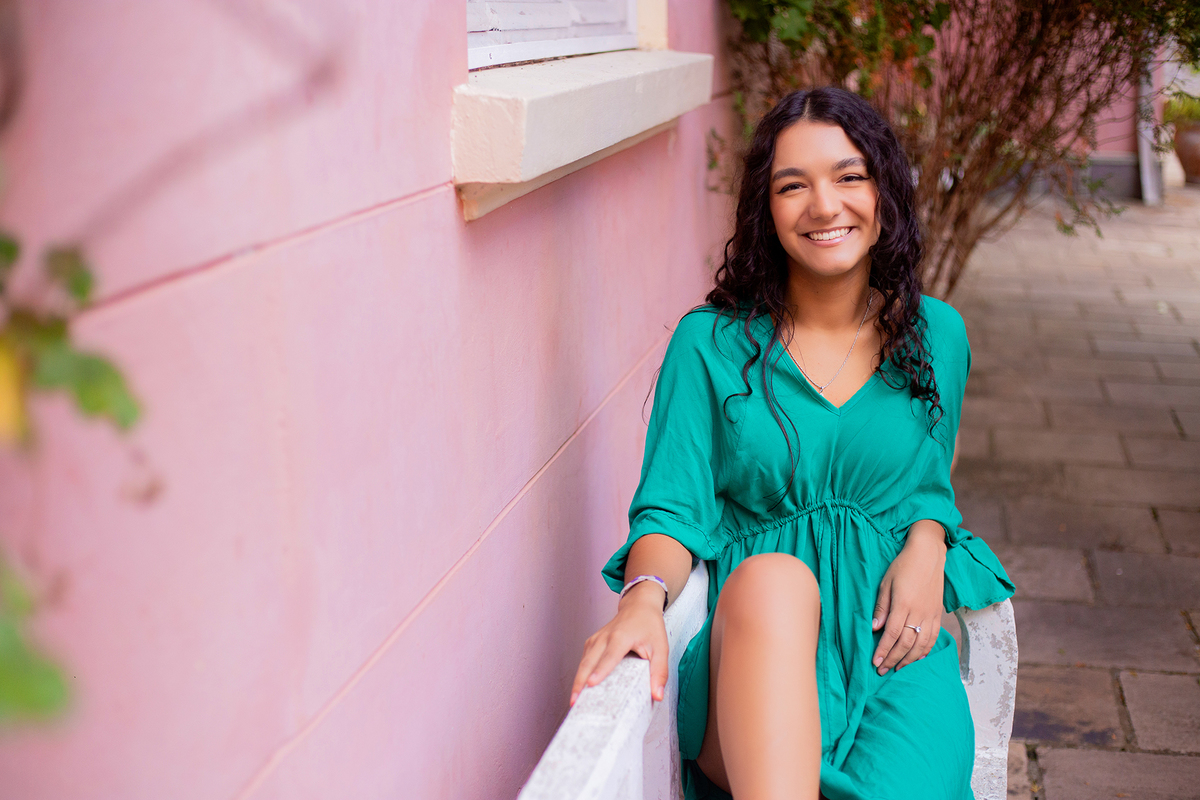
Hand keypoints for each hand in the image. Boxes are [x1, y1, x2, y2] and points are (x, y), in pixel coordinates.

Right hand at [570, 581, 668, 706]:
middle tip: (575, 702)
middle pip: (589, 662)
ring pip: (583, 662)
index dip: (600, 671)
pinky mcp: (592, 642)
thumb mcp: (661, 648)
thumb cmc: (650, 625)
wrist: (639, 605)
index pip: (609, 657)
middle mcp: (605, 637)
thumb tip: (657, 695)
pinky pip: (584, 660)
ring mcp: (596, 639)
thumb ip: (659, 672)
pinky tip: (580, 689)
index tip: (591, 684)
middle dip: (580, 682)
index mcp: (621, 637)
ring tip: (574, 701)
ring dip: (577, 681)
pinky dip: (580, 674)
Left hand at [871, 521, 946, 674]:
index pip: (892, 634)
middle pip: (906, 643)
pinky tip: (917, 658)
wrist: (928, 554)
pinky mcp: (938, 614)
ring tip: (898, 668)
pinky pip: (933, 637)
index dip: (883, 650)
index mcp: (903, 604)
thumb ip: (881, 607)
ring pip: (921, 644)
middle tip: (882, 670)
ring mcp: (930, 614)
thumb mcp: (886, 583)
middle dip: (893, 659)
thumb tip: (874, 628)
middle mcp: (919, 612)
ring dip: (909, 659)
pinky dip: (925, 650)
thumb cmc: (903, 566)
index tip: (875, 662)